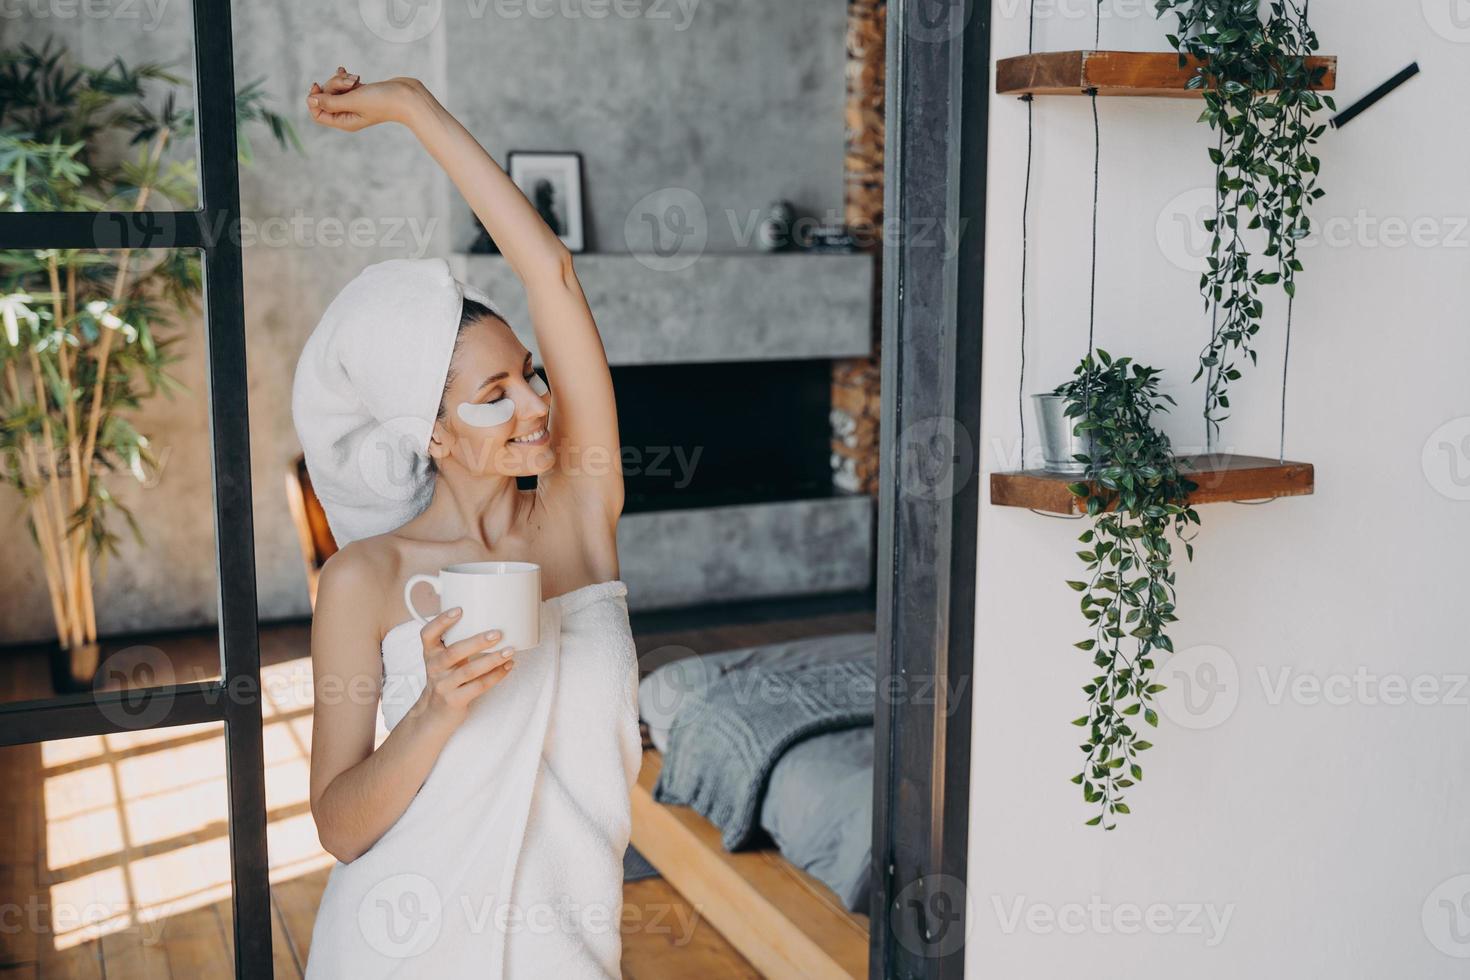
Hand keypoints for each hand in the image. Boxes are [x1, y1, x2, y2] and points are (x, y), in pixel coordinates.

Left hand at [305, 67, 424, 132]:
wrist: (407, 97)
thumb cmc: (383, 101)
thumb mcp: (353, 101)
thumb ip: (331, 102)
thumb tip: (311, 100)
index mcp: (344, 122)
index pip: (318, 113)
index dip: (314, 99)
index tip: (317, 86)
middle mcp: (348, 114)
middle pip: (327, 98)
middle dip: (333, 85)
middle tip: (349, 83)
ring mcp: (355, 104)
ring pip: (336, 89)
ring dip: (342, 80)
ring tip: (356, 79)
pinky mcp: (361, 94)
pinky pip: (345, 84)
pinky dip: (346, 78)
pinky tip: (349, 73)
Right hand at [411, 607, 516, 730]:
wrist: (434, 713)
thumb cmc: (445, 678)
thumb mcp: (443, 659)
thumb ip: (456, 642)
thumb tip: (488, 618)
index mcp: (430, 653)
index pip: (428, 634)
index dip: (441, 621)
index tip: (459, 610)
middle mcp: (435, 668)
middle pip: (454, 652)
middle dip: (477, 642)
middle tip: (497, 633)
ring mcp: (444, 685)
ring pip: (469, 671)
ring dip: (491, 660)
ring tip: (509, 651)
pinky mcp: (455, 700)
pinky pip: (478, 687)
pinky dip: (495, 676)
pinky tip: (508, 667)